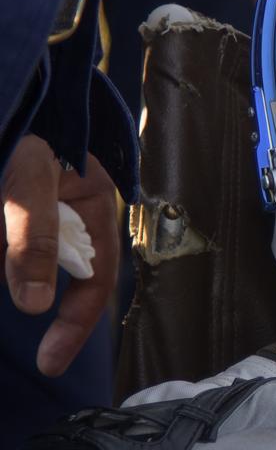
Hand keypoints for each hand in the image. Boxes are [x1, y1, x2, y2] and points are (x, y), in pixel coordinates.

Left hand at [2, 135, 119, 375]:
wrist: (22, 86)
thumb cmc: (36, 126)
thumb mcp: (32, 180)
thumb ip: (33, 238)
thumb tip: (32, 304)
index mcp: (94, 216)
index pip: (94, 285)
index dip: (74, 327)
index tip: (49, 363)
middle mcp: (69, 222)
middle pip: (54, 275)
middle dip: (27, 290)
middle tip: (15, 319)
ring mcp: (39, 216)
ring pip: (21, 258)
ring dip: (5, 265)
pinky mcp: (12, 210)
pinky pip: (8, 241)